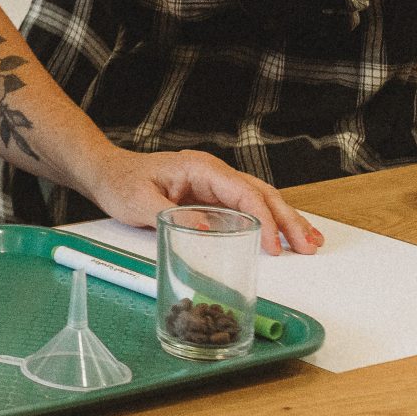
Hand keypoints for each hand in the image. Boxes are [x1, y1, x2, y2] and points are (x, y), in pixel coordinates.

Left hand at [80, 148, 321, 254]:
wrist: (107, 173)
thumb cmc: (120, 182)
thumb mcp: (139, 202)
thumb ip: (171, 215)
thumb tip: (205, 228)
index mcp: (200, 169)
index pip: (243, 193)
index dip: (264, 219)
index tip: (274, 244)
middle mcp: (213, 173)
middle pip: (261, 194)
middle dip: (287, 220)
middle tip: (308, 246)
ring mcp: (215, 184)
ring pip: (260, 199)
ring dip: (285, 220)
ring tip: (310, 242)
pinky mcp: (212, 197)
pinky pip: (247, 207)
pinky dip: (269, 221)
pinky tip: (283, 236)